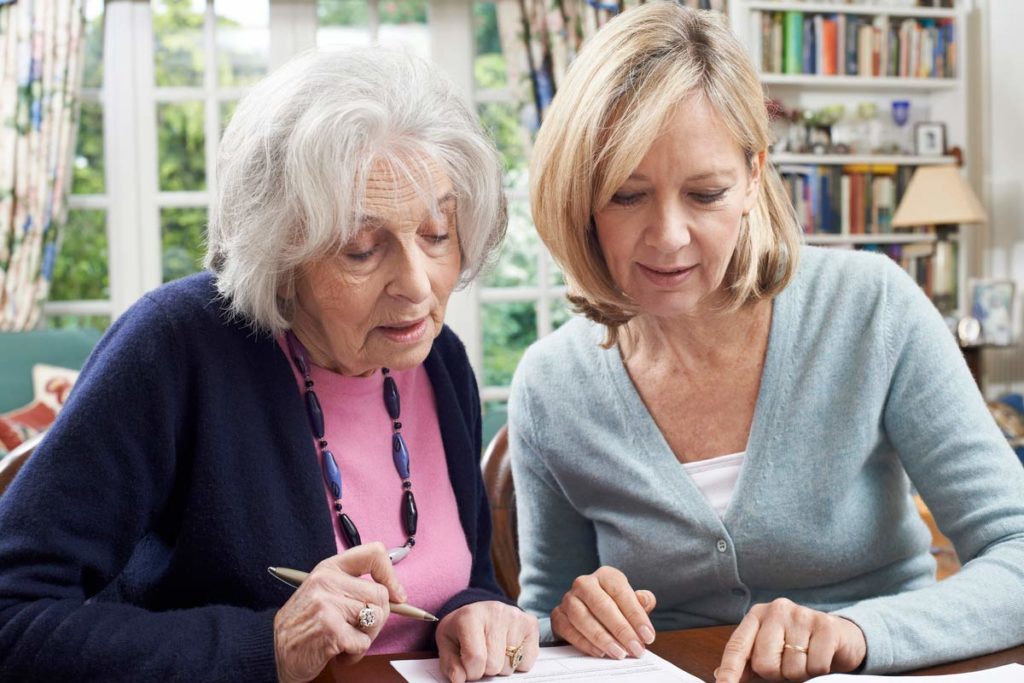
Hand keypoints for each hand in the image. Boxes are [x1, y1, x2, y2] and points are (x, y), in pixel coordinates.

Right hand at [273, 542, 405, 682]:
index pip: (373, 553)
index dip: (390, 575)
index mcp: (329, 568)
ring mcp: (327, 604)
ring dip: (366, 638)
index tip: (396, 594)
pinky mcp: (330, 629)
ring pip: (376, 619)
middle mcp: (327, 581)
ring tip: (345, 640)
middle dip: (377, 619)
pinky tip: (337, 651)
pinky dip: (354, 654)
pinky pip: (363, 643)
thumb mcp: (323, 593)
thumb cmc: (303, 625)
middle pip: (380, 595)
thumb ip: (353, 587)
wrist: (272, 651)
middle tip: (357, 629)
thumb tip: (395, 593)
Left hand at [436, 601, 538, 681]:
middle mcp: (495, 612)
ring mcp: (515, 617)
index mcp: (470, 616)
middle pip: (494, 664)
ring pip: (510, 665)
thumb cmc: (461, 630)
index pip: (475, 658)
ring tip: (494, 651)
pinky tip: (508, 649)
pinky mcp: (530, 624)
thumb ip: (450, 664)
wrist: (478, 611)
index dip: (471, 672)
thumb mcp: (447, 644)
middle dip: (486, 669)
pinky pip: (527, 662)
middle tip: (482, 657)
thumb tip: (459, 679)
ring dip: (501, 666)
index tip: (468, 666)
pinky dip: (517, 663)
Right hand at [550, 566, 656, 659]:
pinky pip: (569, 630)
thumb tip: (645, 600)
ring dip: (602, 638)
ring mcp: (568, 599)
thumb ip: (641, 601)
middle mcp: (584, 583)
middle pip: (601, 605)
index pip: (621, 592)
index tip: (648, 636)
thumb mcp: (630, 601)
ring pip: (582, 618)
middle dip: (621, 629)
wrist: (587, 611)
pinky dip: (585, 643)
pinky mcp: (558, 616)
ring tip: (619, 653)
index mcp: (605, 575)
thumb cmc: (615, 606)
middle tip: (635, 648)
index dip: (636, 615)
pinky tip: (600, 652)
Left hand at [715, 598, 866, 682]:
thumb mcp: (770, 651)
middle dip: (777, 674)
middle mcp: (776, 610)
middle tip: (788, 664)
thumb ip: (747, 664)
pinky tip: (820, 656)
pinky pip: (816, 666)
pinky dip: (819, 670)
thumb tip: (720, 676)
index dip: (729, 670)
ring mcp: (801, 615)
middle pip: (765, 663)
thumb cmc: (798, 646)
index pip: (737, 646)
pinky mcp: (825, 625)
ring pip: (792, 668)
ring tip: (805, 658)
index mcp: (757, 616)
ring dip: (800, 673)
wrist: (840, 636)